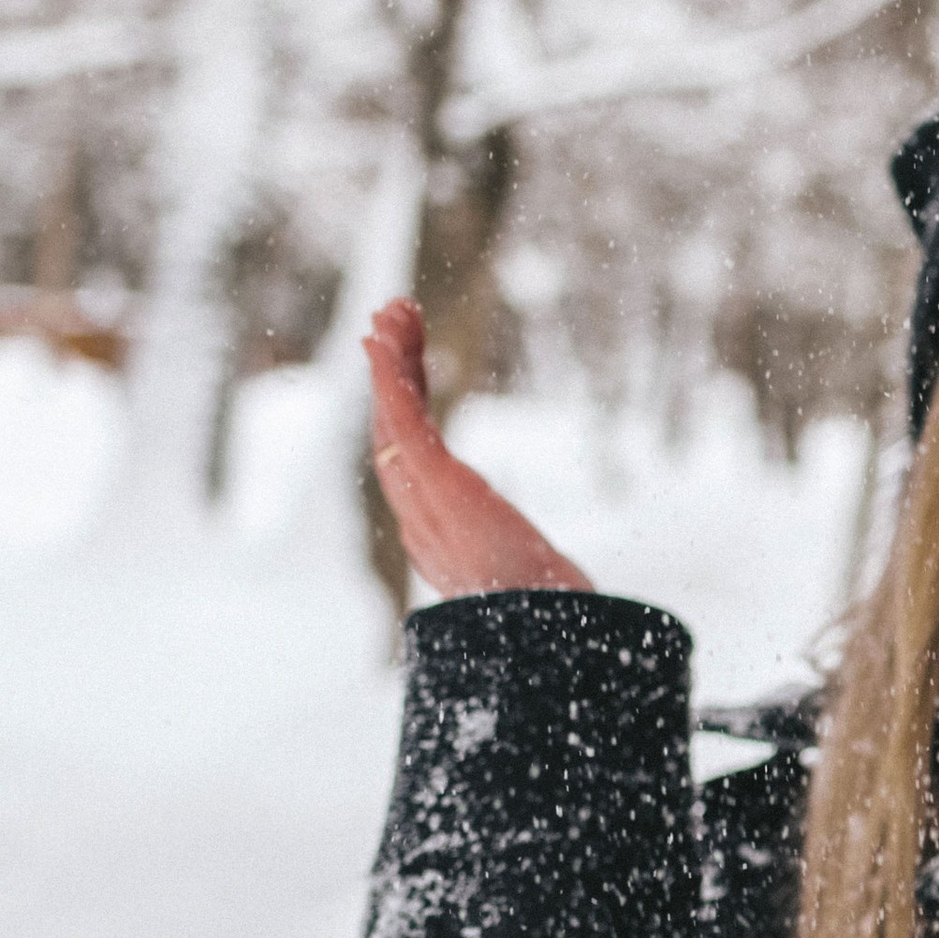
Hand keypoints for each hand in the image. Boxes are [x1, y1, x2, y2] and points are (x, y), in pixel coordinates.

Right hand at [363, 299, 593, 600]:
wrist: (542, 625)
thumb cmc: (536, 606)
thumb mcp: (518, 572)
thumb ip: (514, 560)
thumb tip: (553, 572)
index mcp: (431, 524)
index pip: (408, 450)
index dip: (402, 401)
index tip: (405, 356)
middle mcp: (416, 508)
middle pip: (394, 426)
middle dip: (394, 368)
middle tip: (393, 314)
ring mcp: (422, 497)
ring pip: (392, 418)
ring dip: (389, 361)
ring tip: (388, 313)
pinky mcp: (437, 484)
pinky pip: (404, 425)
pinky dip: (391, 382)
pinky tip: (384, 344)